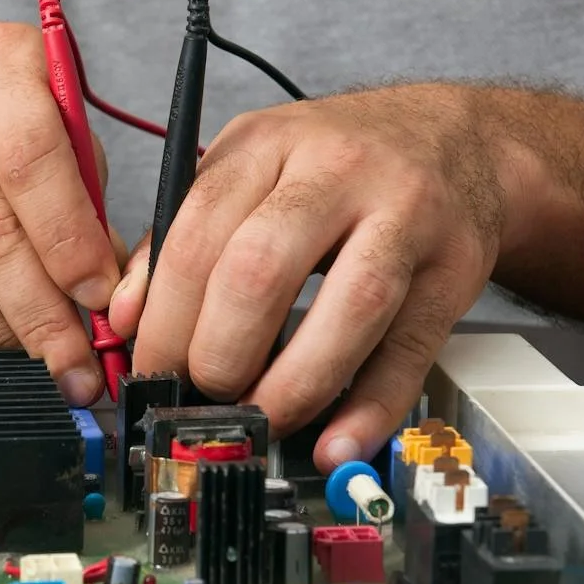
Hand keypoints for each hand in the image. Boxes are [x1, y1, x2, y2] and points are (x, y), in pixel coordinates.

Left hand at [107, 85, 518, 469]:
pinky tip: (336, 444)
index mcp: (271, 142)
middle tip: (204, 395)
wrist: (458, 139)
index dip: (165, 316)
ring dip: (291, 388)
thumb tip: (126, 318)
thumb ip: (185, 235)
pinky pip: (408, 353)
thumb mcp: (254, 167)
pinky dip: (368, 411)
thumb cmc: (339, 163)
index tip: (151, 369)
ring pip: (346, 311)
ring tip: (260, 421)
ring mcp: (407, 217)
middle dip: (218, 354)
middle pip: (261, 271)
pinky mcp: (455, 270)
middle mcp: (340, 171)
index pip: (198, 232)